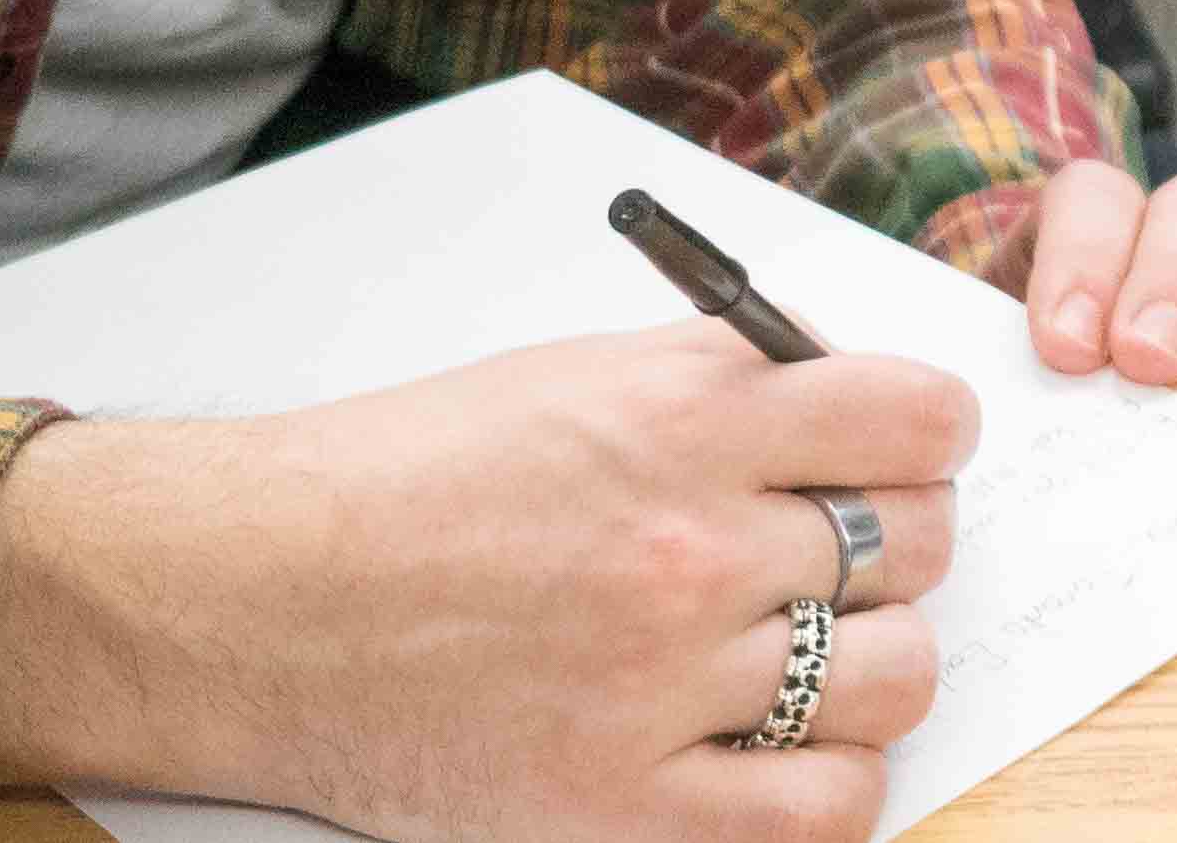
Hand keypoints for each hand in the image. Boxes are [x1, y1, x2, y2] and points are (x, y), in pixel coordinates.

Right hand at [0, 321, 978, 842]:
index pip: (920, 421)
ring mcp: (663, 682)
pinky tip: (783, 747)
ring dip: (875, 663)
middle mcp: (689, 546)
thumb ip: (725, 383)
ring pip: (896, 678)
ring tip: (808, 652)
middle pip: (917, 548)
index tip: (903, 452)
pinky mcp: (625, 804)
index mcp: (681, 417)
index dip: (925, 437)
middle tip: (836, 555)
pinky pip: (824, 810)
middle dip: (895, 545)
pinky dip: (831, 782)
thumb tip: (850, 406)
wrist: (251, 598)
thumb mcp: (574, 377)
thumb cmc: (398, 481)